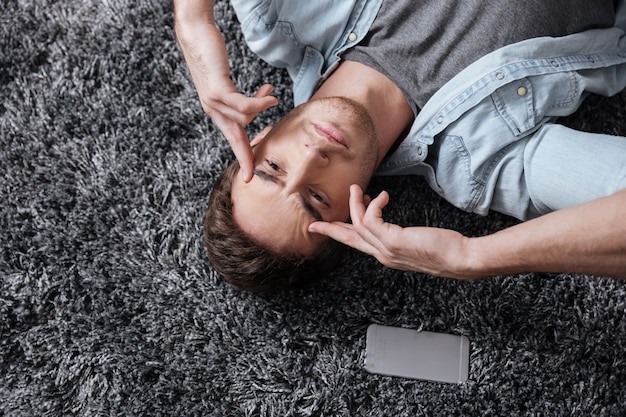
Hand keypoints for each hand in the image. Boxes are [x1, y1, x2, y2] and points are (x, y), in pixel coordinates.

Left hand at [176, 15, 277, 180]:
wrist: (196, 35)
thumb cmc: (211, 54)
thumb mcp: (227, 81)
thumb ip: (242, 97)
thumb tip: (265, 104)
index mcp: (215, 110)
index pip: (231, 139)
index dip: (242, 157)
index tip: (249, 175)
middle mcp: (212, 109)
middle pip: (236, 138)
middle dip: (246, 155)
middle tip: (258, 159)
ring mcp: (213, 101)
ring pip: (245, 118)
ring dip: (261, 106)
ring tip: (270, 94)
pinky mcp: (217, 90)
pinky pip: (244, 104)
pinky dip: (259, 102)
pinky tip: (270, 94)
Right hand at [308, 185, 471, 277]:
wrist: (459, 260)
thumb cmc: (444, 250)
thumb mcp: (415, 242)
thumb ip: (399, 236)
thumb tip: (391, 225)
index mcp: (385, 256)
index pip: (357, 245)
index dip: (340, 235)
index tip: (326, 228)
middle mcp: (382, 255)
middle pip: (348, 239)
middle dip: (330, 230)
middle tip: (314, 223)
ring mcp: (386, 249)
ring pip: (358, 224)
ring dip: (355, 204)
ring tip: (357, 188)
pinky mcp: (392, 241)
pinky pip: (371, 219)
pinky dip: (373, 204)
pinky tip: (382, 196)